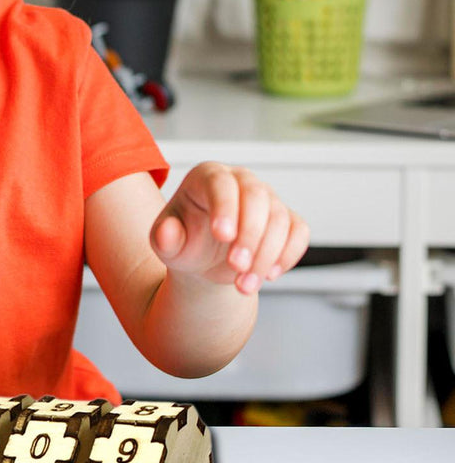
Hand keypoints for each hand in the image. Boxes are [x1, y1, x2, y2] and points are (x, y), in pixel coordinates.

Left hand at [149, 162, 309, 294]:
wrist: (203, 261)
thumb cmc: (184, 244)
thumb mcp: (167, 244)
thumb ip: (164, 238)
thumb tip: (166, 233)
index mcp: (207, 177)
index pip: (221, 184)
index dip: (225, 207)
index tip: (222, 235)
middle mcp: (241, 181)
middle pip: (257, 197)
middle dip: (249, 235)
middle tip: (236, 267)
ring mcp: (267, 198)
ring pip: (279, 218)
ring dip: (266, 255)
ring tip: (244, 285)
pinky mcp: (286, 219)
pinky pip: (298, 232)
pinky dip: (288, 255)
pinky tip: (270, 276)